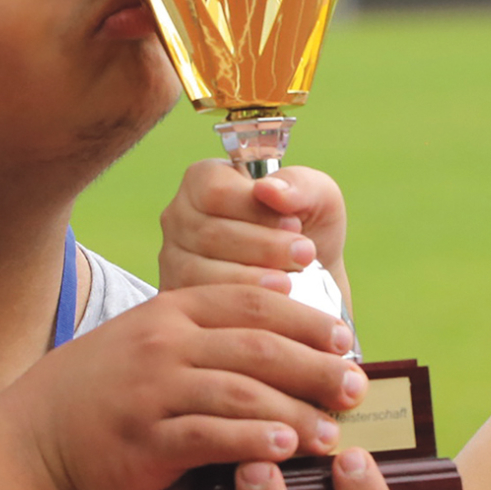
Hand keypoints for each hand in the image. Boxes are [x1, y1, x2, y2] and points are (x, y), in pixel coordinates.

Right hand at [5, 285, 367, 489]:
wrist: (39, 438)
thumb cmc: (111, 391)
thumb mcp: (154, 340)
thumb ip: (210, 328)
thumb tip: (288, 318)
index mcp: (173, 310)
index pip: (252, 303)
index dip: (306, 320)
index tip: (345, 339)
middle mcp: (163, 343)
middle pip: (258, 346)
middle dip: (315, 366)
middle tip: (355, 387)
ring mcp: (152, 390)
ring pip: (240, 392)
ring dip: (295, 411)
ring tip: (333, 432)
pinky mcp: (143, 439)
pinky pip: (208, 436)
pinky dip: (252, 440)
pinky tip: (285, 450)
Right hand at [161, 160, 348, 294]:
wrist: (312, 283)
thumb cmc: (309, 230)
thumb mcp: (318, 198)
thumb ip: (299, 185)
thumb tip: (268, 189)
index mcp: (204, 181)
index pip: (216, 192)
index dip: (258, 212)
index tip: (296, 226)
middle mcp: (179, 216)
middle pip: (209, 234)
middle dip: (263, 248)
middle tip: (304, 257)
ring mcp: (172, 259)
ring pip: (199, 272)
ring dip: (251, 280)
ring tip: (289, 283)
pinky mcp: (178, 296)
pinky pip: (199, 305)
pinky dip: (236, 308)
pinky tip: (268, 307)